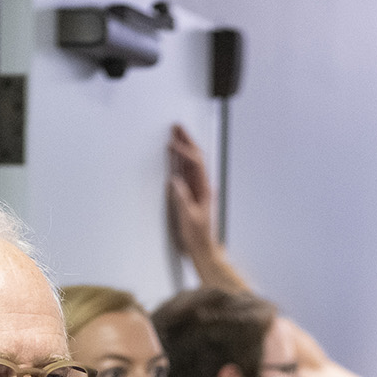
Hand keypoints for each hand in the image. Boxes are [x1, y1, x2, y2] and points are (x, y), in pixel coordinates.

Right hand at [166, 124, 217, 265]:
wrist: (204, 249)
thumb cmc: (198, 237)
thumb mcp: (189, 218)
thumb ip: (183, 199)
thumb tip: (175, 181)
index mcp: (204, 190)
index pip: (195, 163)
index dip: (184, 151)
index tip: (171, 144)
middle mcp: (202, 187)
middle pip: (195, 158)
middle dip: (187, 141)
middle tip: (176, 127)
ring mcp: (197, 190)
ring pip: (190, 163)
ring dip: (183, 147)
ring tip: (175, 134)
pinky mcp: (192, 195)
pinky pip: (186, 173)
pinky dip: (179, 161)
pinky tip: (174, 156)